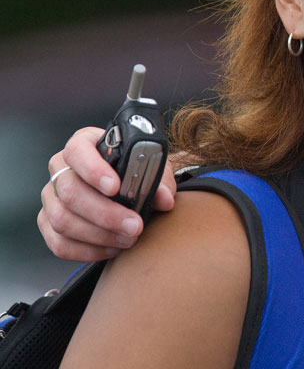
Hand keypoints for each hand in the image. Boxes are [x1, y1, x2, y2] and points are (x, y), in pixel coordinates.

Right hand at [39, 127, 172, 261]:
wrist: (130, 188)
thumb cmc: (138, 173)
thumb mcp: (153, 169)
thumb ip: (157, 181)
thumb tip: (164, 200)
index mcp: (84, 144)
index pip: (78, 151)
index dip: (93, 169)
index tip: (115, 187)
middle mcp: (61, 168)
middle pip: (70, 192)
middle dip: (105, 213)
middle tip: (135, 226)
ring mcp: (51, 196)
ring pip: (62, 220)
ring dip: (99, 235)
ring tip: (128, 239)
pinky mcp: (48, 222)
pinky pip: (59, 243)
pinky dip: (87, 250)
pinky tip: (112, 249)